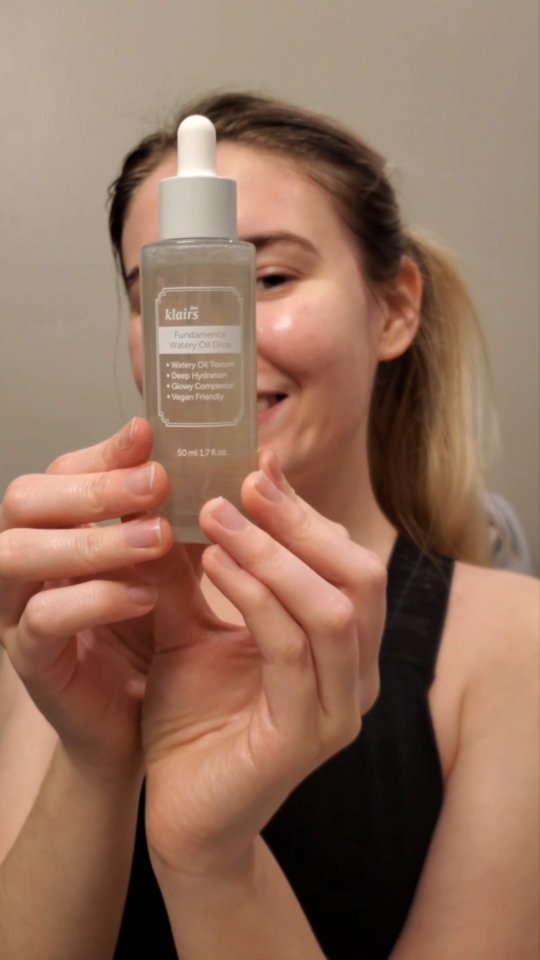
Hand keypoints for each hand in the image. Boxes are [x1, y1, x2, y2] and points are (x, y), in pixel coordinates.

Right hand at [0, 418, 172, 777]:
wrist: (139, 721)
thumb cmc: (152, 636)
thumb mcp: (175, 568)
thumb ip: (192, 520)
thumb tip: (248, 464)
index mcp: (59, 528)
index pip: (62, 470)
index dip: (103, 451)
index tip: (149, 434)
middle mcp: (27, 560)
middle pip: (24, 499)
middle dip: (92, 487)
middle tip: (156, 484)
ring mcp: (18, 608)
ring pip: (18, 553)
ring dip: (91, 540)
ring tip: (157, 538)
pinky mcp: (30, 658)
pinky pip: (41, 618)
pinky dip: (94, 600)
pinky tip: (144, 598)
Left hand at [142, 451, 385, 876]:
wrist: (180, 814)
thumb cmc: (193, 721)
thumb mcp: (190, 629)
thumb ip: (193, 571)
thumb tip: (180, 495)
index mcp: (342, 646)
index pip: (345, 560)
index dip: (304, 510)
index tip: (257, 466)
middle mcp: (357, 674)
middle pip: (359, 575)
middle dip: (301, 523)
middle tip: (243, 485)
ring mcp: (339, 708)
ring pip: (333, 608)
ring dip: (275, 554)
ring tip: (216, 518)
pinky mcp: (305, 736)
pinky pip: (290, 649)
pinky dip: (254, 597)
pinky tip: (213, 565)